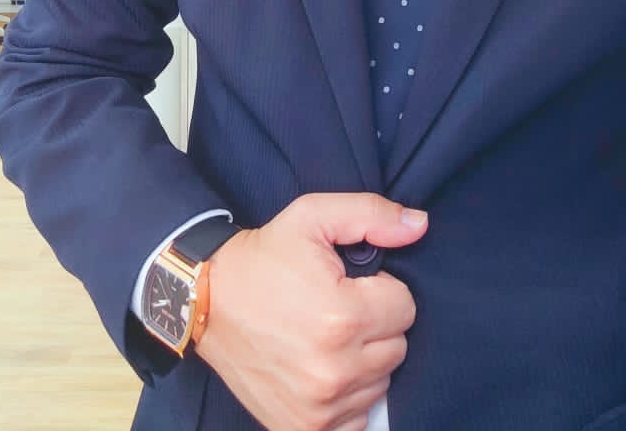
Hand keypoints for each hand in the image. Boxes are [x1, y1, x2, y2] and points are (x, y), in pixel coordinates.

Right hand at [195, 192, 426, 430]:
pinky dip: (348, 398)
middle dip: (375, 324)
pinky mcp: (303, 429)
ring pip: (380, 383)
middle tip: (336, 307)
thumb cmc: (263, 257)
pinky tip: (323, 370)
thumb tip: (420, 225)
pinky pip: (357, 419)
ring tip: (325, 336)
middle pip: (397, 347)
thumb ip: (372, 215)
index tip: (350, 284)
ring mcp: (319, 406)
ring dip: (363, 360)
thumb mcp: (313, 217)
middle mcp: (333, 369)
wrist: (206, 299)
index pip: (405, 308)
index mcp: (341, 316)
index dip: (380, 289)